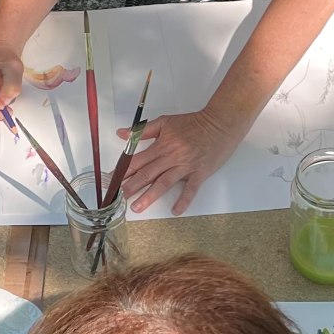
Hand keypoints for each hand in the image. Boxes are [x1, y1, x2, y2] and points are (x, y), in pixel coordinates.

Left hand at [122, 106, 243, 215]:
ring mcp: (186, 166)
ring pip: (164, 183)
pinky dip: (183, 200)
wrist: (220, 123)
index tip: (113, 180)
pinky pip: (190, 189)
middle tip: (119, 199)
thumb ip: (143, 130)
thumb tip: (122, 134)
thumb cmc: (194, 123)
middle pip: (147, 174)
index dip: (124, 171)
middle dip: (131, 187)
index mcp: (162, 144)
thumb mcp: (166, 122)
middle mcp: (171, 157)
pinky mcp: (200, 173)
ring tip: (137, 207)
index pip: (138, 160)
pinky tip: (175, 211)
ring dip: (149, 196)